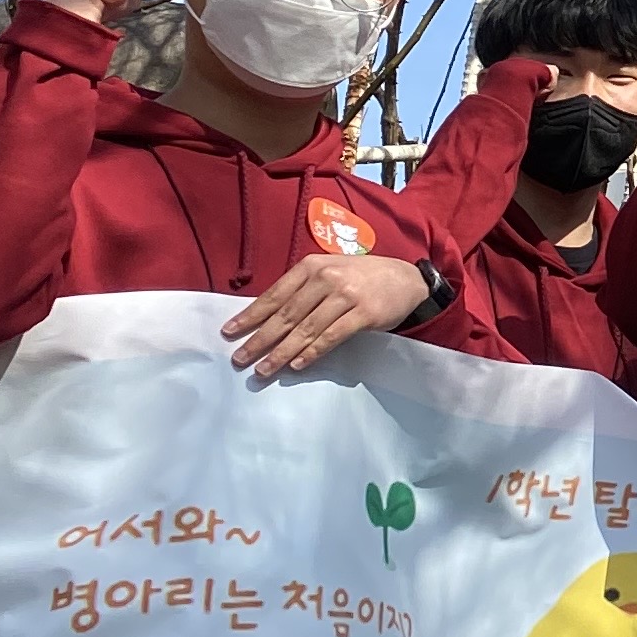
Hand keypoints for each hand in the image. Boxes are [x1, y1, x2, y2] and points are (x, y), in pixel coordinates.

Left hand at [225, 252, 432, 375]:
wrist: (407, 279)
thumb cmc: (362, 277)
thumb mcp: (330, 271)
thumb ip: (302, 289)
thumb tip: (267, 318)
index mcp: (312, 266)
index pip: (274, 295)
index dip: (250, 316)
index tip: (229, 333)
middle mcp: (327, 278)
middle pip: (286, 315)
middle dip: (260, 340)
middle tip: (240, 359)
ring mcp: (347, 296)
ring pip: (306, 330)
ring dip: (281, 353)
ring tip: (263, 370)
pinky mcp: (364, 314)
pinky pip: (331, 337)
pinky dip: (312, 353)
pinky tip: (296, 365)